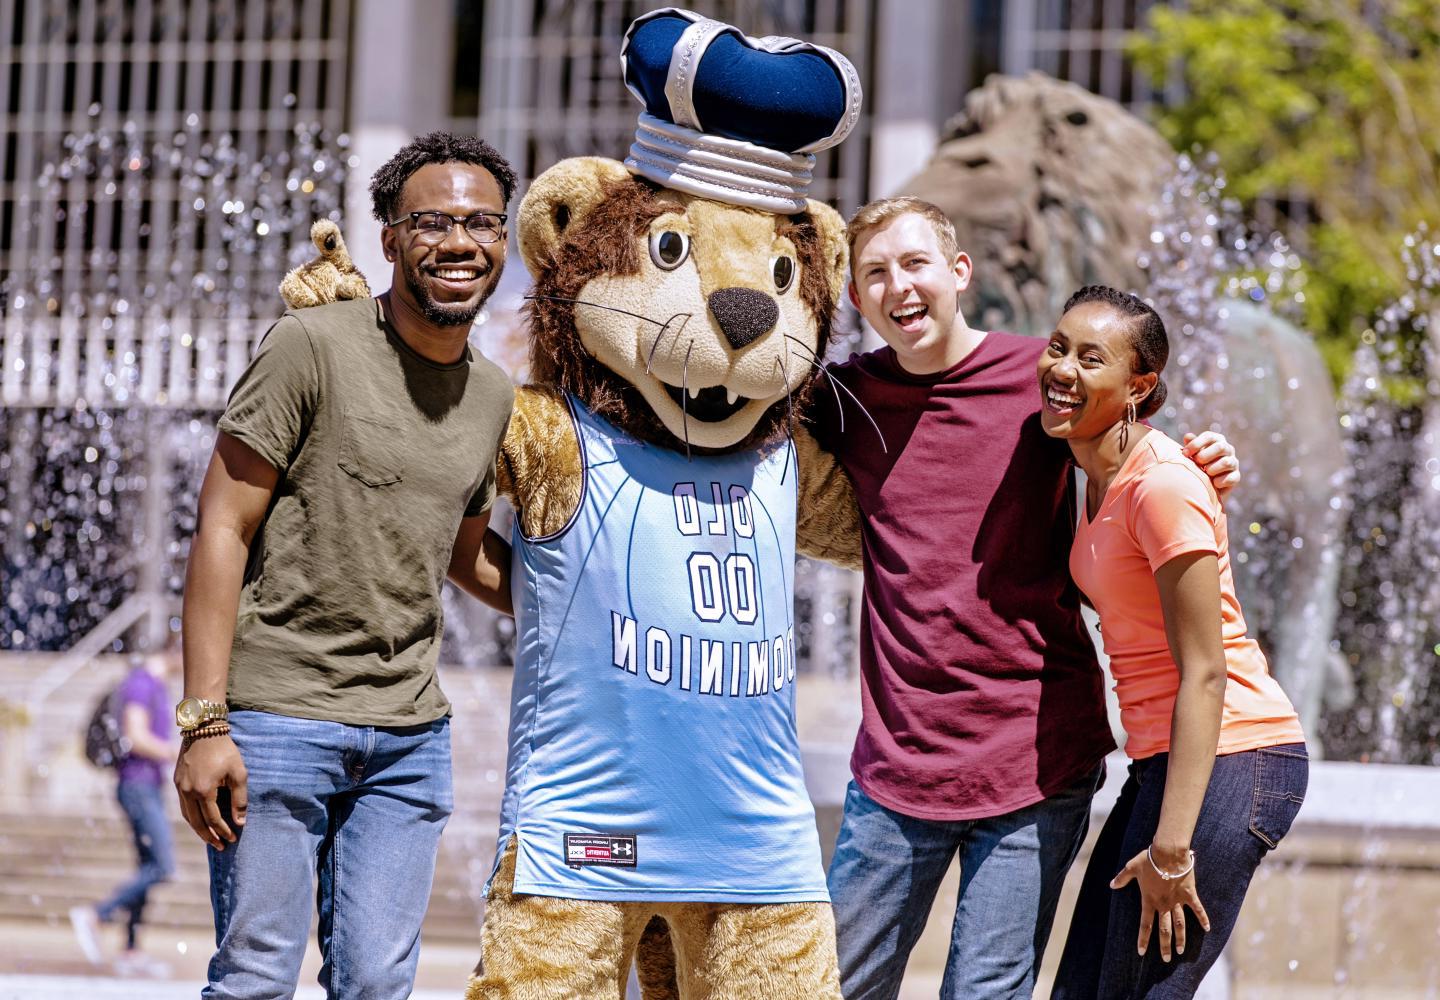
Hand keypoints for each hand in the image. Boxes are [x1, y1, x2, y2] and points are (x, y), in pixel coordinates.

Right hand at [174, 733, 247, 849]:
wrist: (203, 729)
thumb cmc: (225, 750)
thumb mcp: (238, 773)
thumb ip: (240, 799)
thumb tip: (240, 821)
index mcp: (203, 791)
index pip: (213, 819)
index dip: (223, 831)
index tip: (232, 839)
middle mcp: (187, 791)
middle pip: (196, 823)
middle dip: (209, 836)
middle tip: (220, 846)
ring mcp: (179, 786)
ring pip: (187, 815)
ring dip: (198, 829)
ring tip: (210, 837)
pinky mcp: (176, 781)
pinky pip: (183, 805)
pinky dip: (191, 816)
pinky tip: (199, 820)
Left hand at [1110, 848, 1210, 961]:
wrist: (1168, 852)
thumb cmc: (1149, 859)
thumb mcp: (1131, 867)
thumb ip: (1122, 878)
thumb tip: (1111, 884)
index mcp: (1149, 900)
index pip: (1145, 924)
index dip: (1143, 939)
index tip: (1141, 952)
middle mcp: (1163, 904)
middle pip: (1164, 929)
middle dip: (1164, 945)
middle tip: (1165, 959)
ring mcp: (1177, 900)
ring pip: (1180, 924)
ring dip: (1180, 938)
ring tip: (1180, 951)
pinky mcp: (1189, 894)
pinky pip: (1197, 909)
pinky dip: (1203, 918)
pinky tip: (1207, 929)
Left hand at [1183, 431, 1239, 505]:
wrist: (1206, 485)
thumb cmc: (1198, 464)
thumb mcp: (1193, 454)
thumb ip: (1191, 445)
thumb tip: (1188, 436)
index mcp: (1217, 440)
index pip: (1209, 436)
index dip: (1196, 444)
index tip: (1185, 453)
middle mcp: (1228, 449)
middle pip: (1220, 447)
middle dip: (1204, 456)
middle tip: (1197, 463)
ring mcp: (1233, 463)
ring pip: (1226, 462)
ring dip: (1212, 469)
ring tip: (1205, 473)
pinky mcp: (1236, 477)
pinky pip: (1230, 478)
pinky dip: (1219, 481)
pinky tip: (1213, 483)